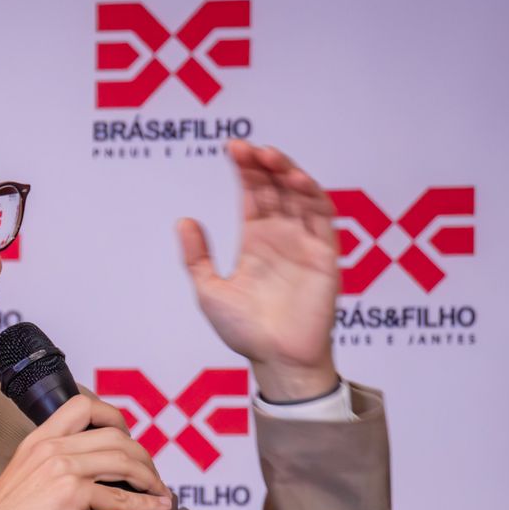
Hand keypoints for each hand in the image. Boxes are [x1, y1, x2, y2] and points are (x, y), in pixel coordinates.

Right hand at [0, 395, 172, 509]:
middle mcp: (52, 447)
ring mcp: (63, 470)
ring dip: (149, 478)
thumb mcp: (26, 478)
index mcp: (39, 439)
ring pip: (124, 460)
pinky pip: (120, 496)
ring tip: (159, 492)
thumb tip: (96, 478)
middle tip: (150, 474)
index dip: (115, 418)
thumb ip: (55, 468)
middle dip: (142, 455)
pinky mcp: (72, 497)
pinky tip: (155, 508)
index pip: (84, 406)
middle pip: (115, 435)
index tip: (128, 437)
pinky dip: (145, 503)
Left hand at [178, 139, 340, 400]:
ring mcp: (305, 243)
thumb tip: (183, 220)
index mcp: (257, 241)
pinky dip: (312, 195)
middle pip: (276, 188)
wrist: (276, 361)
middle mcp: (283, 237)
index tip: (232, 148)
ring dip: (288, 172)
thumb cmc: (245, 332)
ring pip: (301, 196)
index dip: (245, 170)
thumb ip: (197, 257)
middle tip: (248, 148)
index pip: (253, 194)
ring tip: (270, 157)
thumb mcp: (209, 291)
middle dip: (264, 165)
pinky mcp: (325, 256)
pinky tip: (295, 180)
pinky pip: (323, 218)